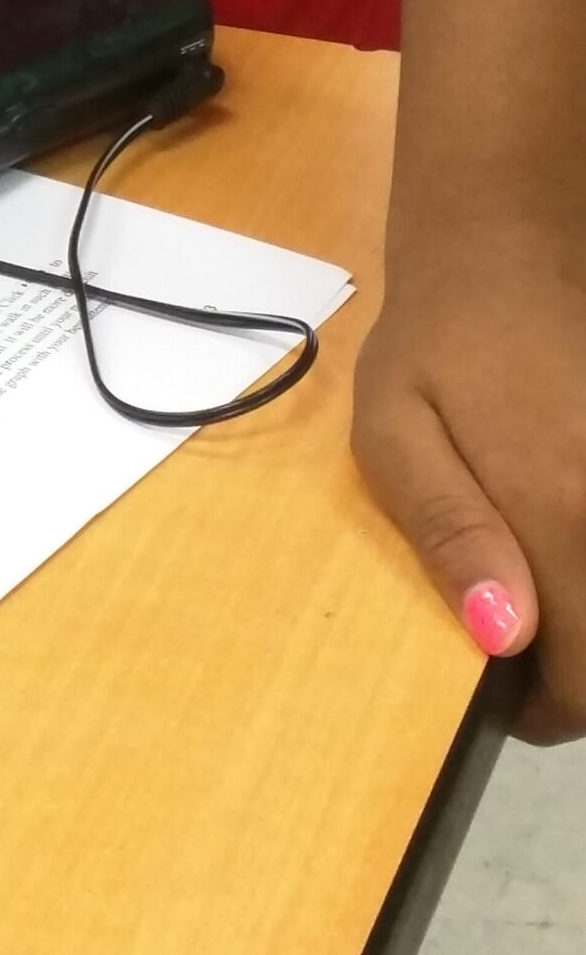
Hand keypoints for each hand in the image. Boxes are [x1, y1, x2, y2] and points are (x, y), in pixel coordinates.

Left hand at [353, 224, 585, 738]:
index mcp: (561, 512)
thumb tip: (504, 637)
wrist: (506, 251)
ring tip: (549, 595)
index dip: (547, 711)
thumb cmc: (435, 346)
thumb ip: (449, 535)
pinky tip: (563, 540)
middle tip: (528, 655)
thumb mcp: (396, 435)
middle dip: (580, 672)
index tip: (508, 699)